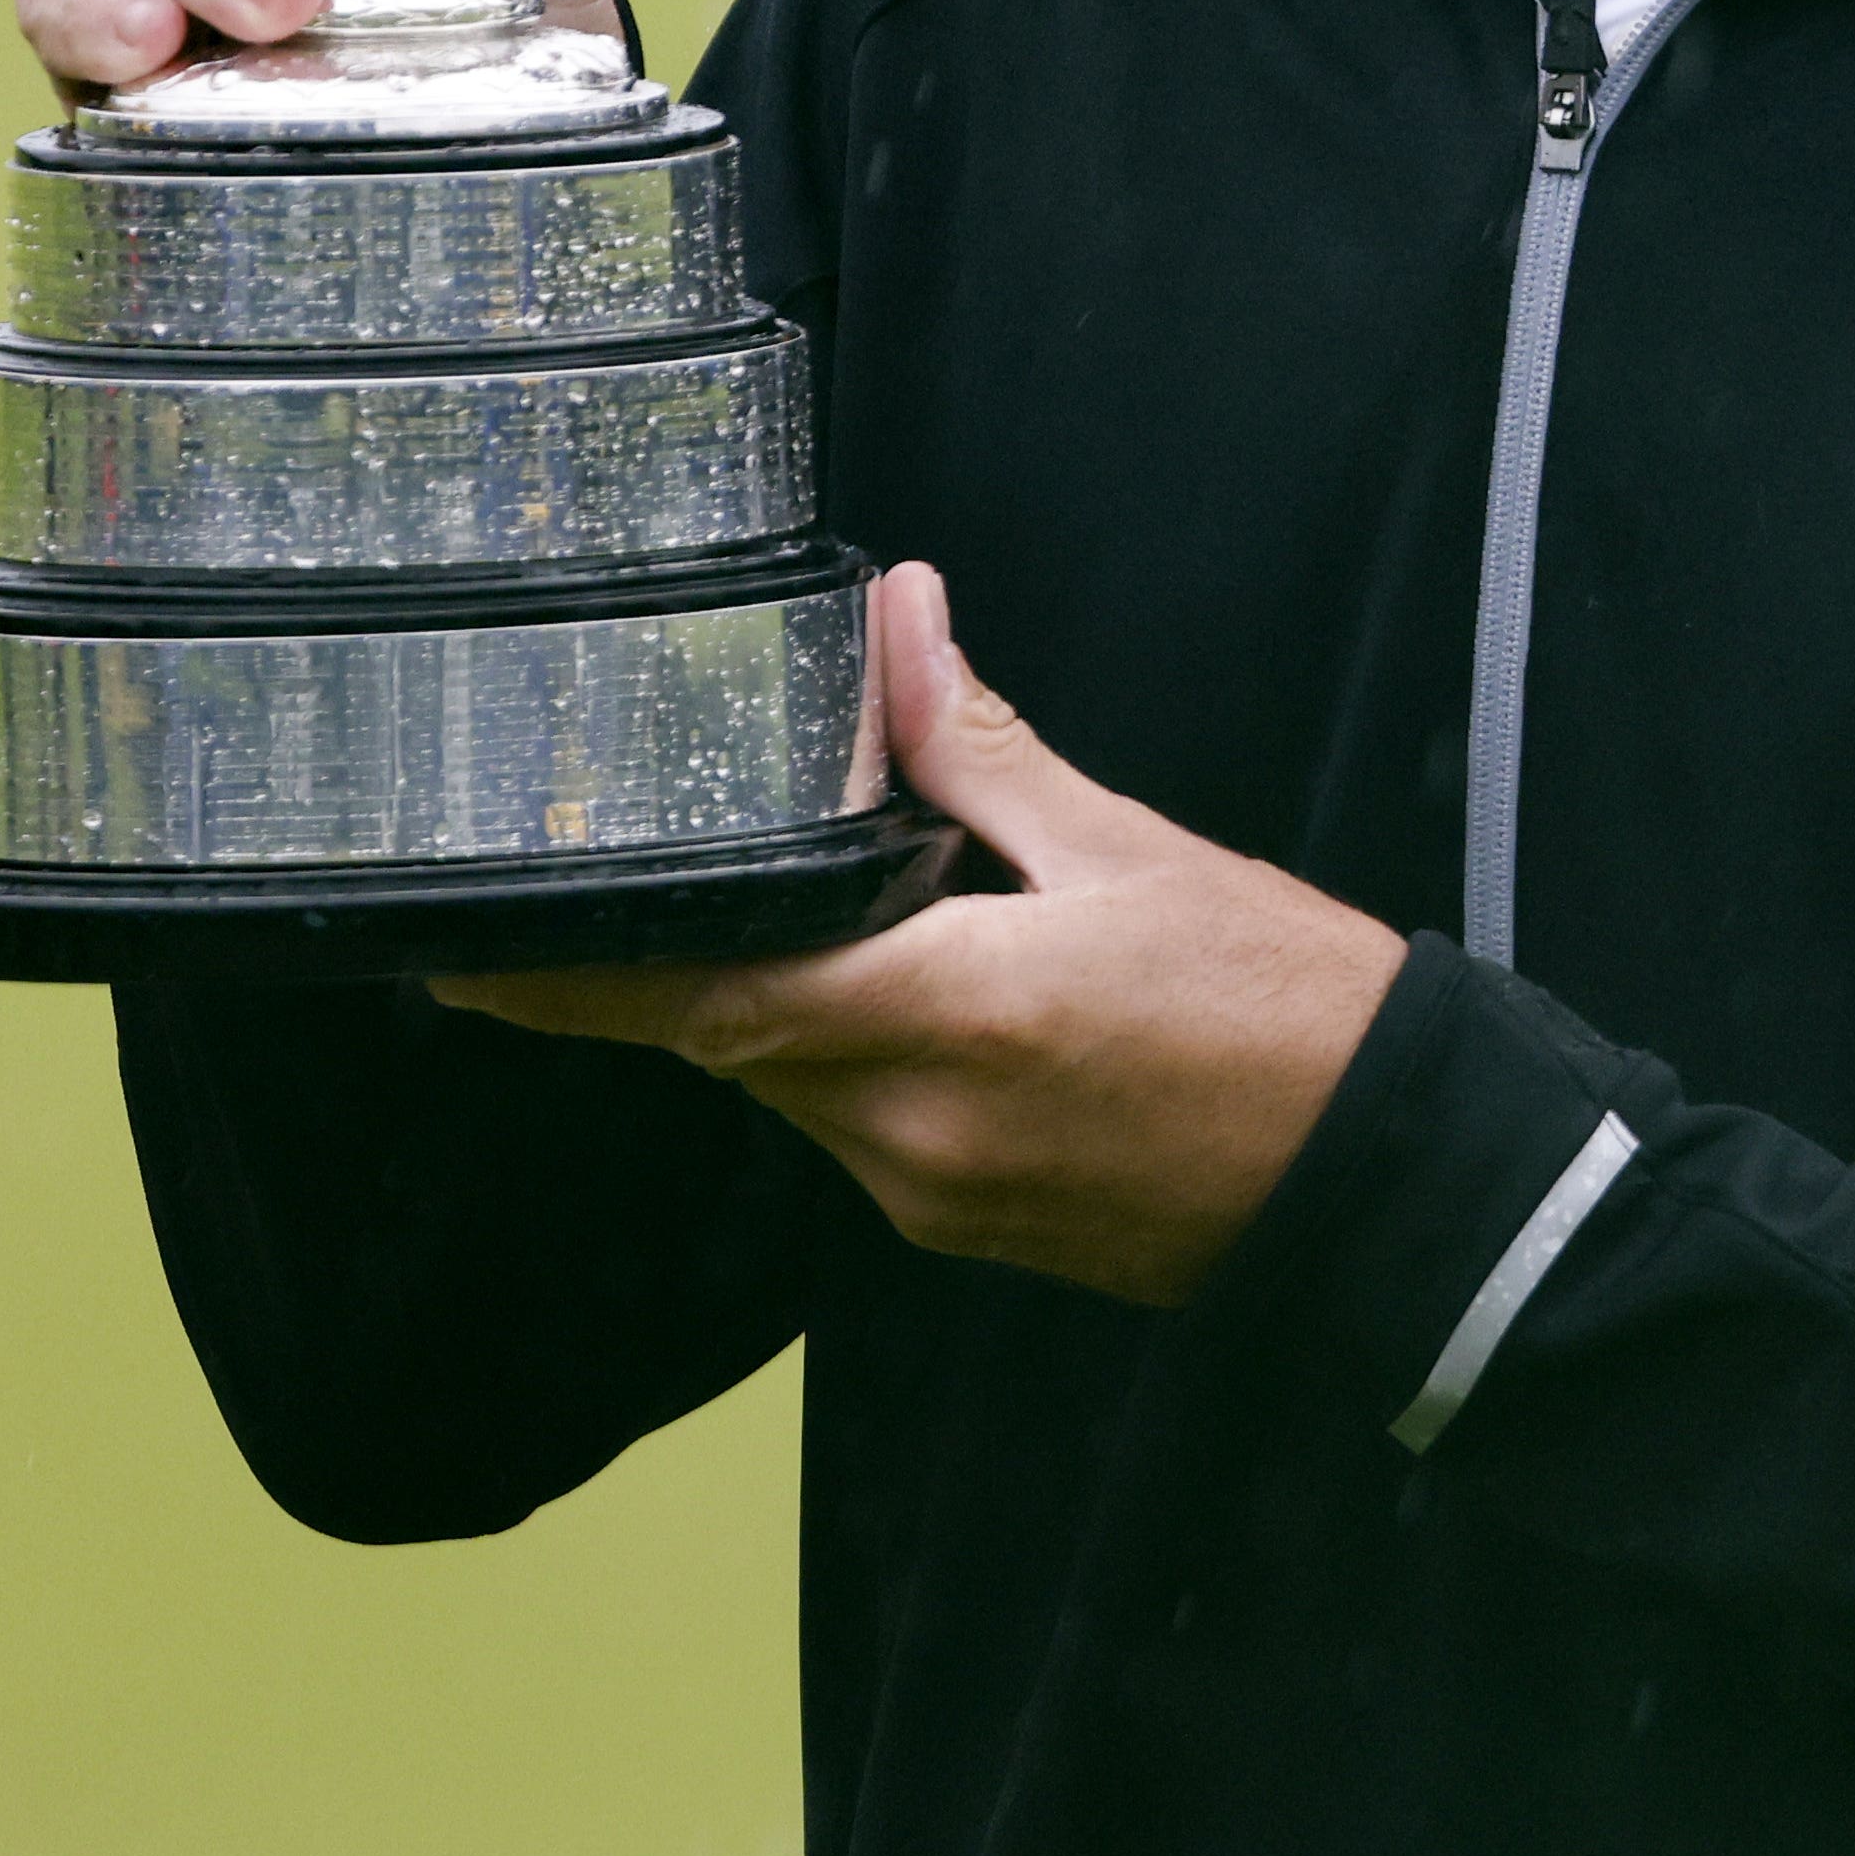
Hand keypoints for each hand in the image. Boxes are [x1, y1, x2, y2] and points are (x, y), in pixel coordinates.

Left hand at [435, 564, 1408, 1308]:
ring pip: (797, 1084)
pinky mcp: (971, 1231)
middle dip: (688, 958)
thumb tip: (894, 624)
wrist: (1397, 1188)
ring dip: (784, 1002)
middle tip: (618, 878)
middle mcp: (911, 1135)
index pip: (704, 997)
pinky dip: (857, 1054)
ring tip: (819, 910)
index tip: (457, 955)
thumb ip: (983, 750)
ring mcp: (936, 1200)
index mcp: (946, 1021)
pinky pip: (862, 1131)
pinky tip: (923, 992)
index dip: (568, 980)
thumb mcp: (1133, 852)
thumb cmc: (1286, 1012)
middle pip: (736, 1037)